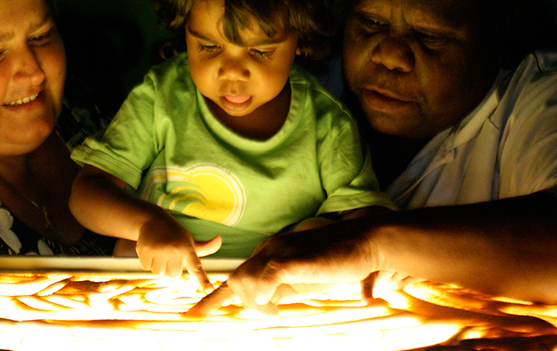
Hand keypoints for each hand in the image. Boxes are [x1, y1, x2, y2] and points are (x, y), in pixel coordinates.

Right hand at [136, 216, 219, 289]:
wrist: (153, 219)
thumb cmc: (175, 234)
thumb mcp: (189, 240)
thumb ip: (205, 247)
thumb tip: (219, 239)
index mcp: (187, 248)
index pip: (196, 267)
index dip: (203, 279)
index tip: (209, 289)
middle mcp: (174, 249)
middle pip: (173, 276)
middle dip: (170, 268)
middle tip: (168, 253)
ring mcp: (159, 250)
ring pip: (159, 273)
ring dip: (158, 265)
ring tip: (159, 251)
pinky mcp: (145, 250)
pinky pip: (146, 267)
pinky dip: (147, 261)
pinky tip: (150, 249)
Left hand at [187, 220, 379, 315]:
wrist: (363, 242)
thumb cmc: (337, 262)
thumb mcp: (303, 279)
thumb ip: (282, 289)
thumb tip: (266, 305)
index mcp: (270, 254)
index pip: (234, 277)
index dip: (212, 298)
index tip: (193, 314)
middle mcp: (268, 250)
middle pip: (235, 282)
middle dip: (241, 304)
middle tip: (274, 313)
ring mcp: (277, 252)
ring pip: (243, 282)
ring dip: (257, 304)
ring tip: (278, 310)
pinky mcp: (289, 259)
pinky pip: (263, 281)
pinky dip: (264, 298)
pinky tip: (277, 305)